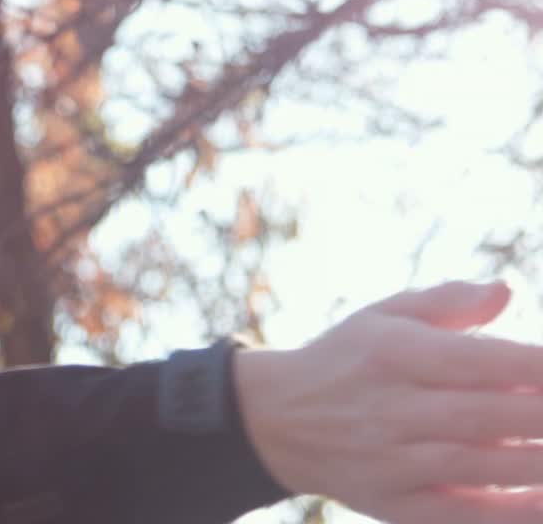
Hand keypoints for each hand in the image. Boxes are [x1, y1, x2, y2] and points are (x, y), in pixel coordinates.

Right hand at [236, 279, 542, 522]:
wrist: (276, 420)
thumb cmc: (348, 359)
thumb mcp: (383, 316)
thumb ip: (448, 302)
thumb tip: (506, 292)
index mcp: (391, 353)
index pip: (478, 360)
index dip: (536, 366)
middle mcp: (390, 408)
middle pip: (487, 416)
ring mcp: (391, 461)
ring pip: (481, 466)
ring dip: (539, 463)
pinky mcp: (394, 504)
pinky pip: (462, 514)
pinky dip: (511, 513)